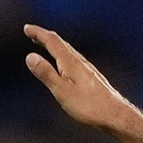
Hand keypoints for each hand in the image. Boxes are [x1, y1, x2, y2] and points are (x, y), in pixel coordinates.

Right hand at [23, 25, 138, 133]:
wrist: (115, 115)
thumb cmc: (89, 106)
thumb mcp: (62, 91)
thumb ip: (46, 73)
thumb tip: (30, 57)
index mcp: (70, 62)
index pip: (52, 41)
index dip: (38, 33)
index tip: (27, 28)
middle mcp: (80, 62)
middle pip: (60, 43)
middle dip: (44, 37)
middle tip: (32, 34)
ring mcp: (88, 69)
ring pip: (68, 51)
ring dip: (54, 45)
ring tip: (45, 45)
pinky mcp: (92, 77)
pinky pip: (74, 60)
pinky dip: (64, 55)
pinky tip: (65, 64)